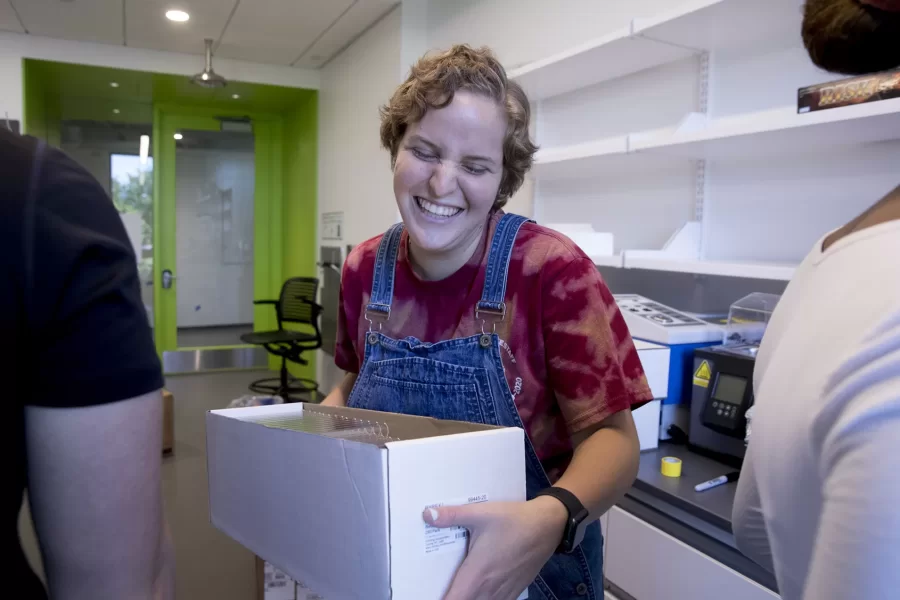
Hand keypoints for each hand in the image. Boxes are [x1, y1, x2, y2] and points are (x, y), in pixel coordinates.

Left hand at [423, 497, 567, 599]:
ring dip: (469, 599)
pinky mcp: (515, 590)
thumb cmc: (513, 520)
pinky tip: (480, 592)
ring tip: (460, 590)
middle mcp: (489, 589)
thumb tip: (427, 514)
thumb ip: (453, 515)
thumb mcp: (481, 513)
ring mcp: (504, 593)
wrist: (548, 525)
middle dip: (454, 599)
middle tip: (443, 590)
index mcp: (477, 574)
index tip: (428, 595)